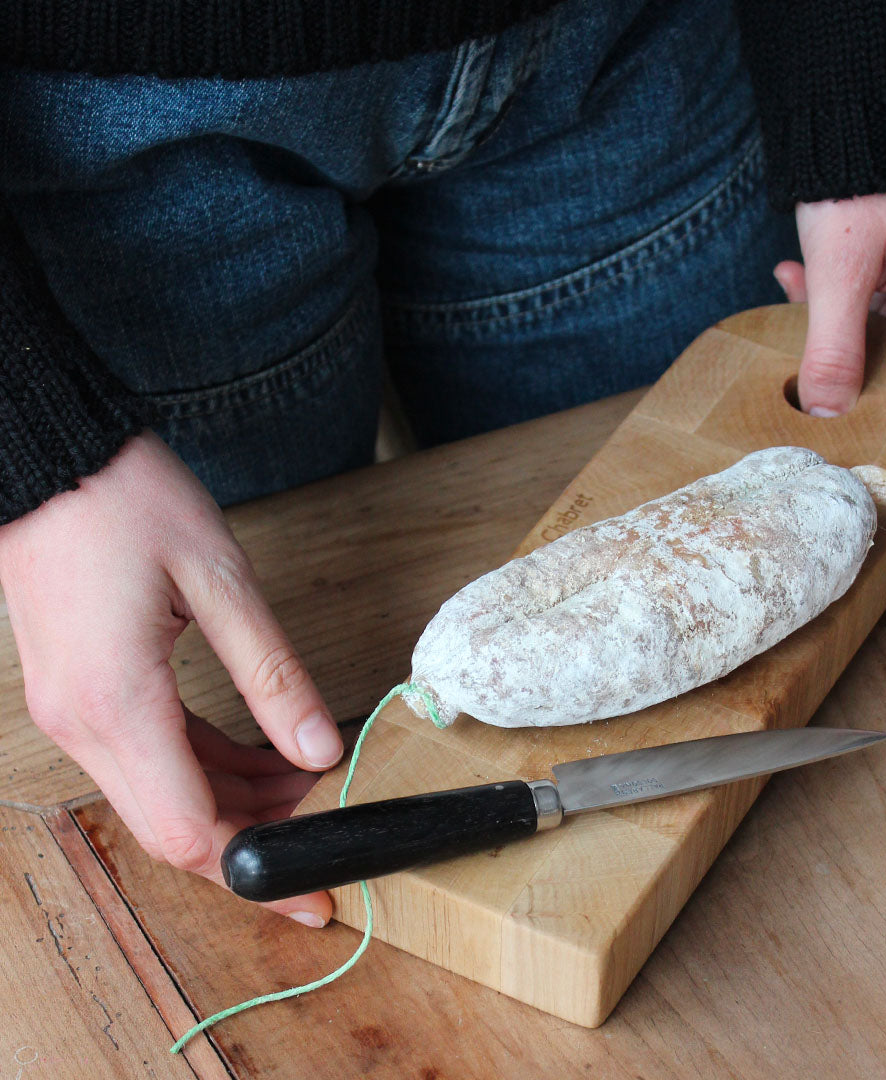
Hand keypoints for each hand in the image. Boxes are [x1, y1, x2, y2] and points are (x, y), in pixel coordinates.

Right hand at [0, 431, 341, 925]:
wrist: (54, 458)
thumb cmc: (128, 502)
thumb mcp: (220, 583)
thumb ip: (273, 676)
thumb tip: (320, 749)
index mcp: (116, 705)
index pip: (189, 833)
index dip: (259, 873)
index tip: (314, 894)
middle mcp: (85, 724)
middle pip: (175, 828)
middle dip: (259, 840)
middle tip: (329, 824)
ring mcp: (77, 711)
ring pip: (165, 794)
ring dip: (238, 801)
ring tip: (311, 780)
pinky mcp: (84, 692)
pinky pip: (151, 755)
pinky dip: (208, 766)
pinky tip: (260, 754)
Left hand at [773, 178, 885, 451]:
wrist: (870, 105)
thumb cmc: (863, 179)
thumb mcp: (839, 274)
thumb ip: (834, 350)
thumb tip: (829, 411)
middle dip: (876, 377)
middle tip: (822, 373)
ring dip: (851, 330)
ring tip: (799, 305)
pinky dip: (853, 298)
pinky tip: (802, 278)